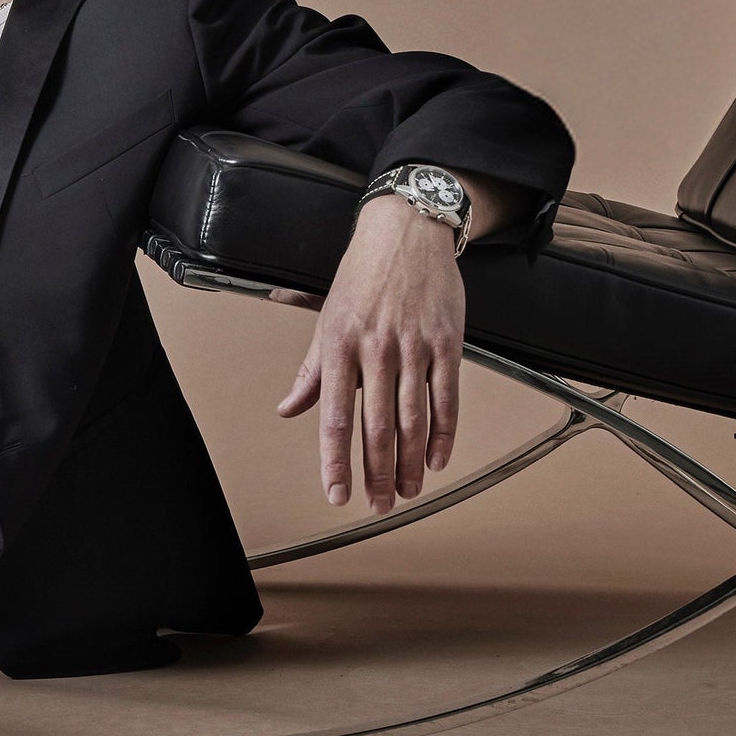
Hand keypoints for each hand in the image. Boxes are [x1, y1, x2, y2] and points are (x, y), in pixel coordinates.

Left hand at [276, 192, 476, 510]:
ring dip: (411, 463)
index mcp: (339, 345)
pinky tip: (436, 459)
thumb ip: (311, 371)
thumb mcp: (326, 319)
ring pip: (414, 419)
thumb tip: (289, 408)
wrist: (406, 231)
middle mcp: (376, 349)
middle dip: (377, 473)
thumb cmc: (363, 275)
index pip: (334, 418)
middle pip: (377, 427)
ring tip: (407, 491)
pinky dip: (444, 434)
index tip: (337, 494)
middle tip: (378, 505)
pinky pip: (447, 397)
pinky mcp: (447, 342)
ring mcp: (414, 346)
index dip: (335, 462)